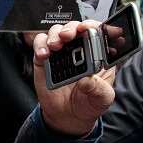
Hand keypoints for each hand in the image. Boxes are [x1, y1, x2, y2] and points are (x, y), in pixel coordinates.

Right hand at [32, 20, 115, 136]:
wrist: (67, 116)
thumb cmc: (88, 104)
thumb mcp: (102, 99)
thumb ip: (99, 89)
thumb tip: (89, 80)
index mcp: (98, 55)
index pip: (99, 32)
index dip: (95, 26)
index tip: (89, 28)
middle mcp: (80, 49)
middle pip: (76, 27)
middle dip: (73, 27)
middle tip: (69, 35)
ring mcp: (61, 52)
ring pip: (57, 31)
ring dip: (56, 34)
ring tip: (56, 46)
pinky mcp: (45, 58)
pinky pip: (40, 43)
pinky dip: (40, 44)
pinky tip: (44, 54)